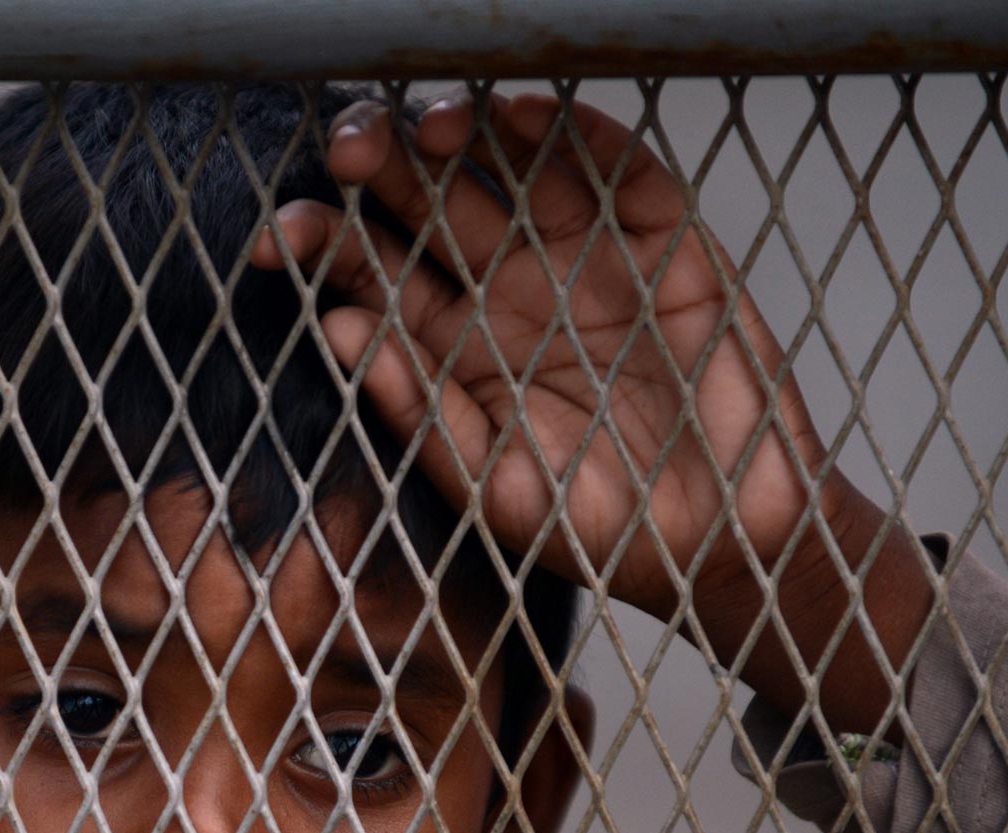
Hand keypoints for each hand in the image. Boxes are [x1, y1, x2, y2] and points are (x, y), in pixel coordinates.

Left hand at [251, 88, 931, 733]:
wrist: (726, 541)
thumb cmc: (601, 529)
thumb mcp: (496, 490)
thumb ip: (421, 416)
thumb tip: (333, 332)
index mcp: (452, 346)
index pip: (370, 272)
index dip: (322, 241)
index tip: (281, 235)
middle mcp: (508, 287)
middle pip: (429, 198)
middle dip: (387, 164)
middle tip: (357, 148)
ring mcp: (585, 256)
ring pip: (512, 166)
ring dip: (470, 134)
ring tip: (438, 126)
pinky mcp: (662, 241)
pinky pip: (617, 170)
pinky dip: (578, 135)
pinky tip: (530, 116)